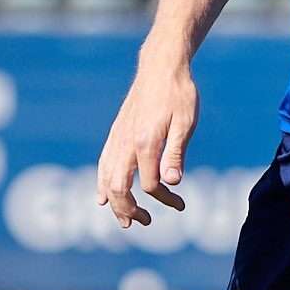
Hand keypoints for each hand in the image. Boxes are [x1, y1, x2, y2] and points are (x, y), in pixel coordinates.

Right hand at [95, 51, 199, 227]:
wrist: (161, 66)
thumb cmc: (179, 93)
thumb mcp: (186, 122)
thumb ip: (176, 152)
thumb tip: (172, 182)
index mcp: (145, 142)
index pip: (150, 184)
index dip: (165, 199)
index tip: (181, 204)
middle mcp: (126, 142)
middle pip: (119, 188)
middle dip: (129, 210)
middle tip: (145, 222)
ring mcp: (118, 137)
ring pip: (106, 178)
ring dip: (114, 202)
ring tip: (124, 219)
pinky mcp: (116, 132)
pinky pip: (104, 163)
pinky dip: (102, 183)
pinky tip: (103, 196)